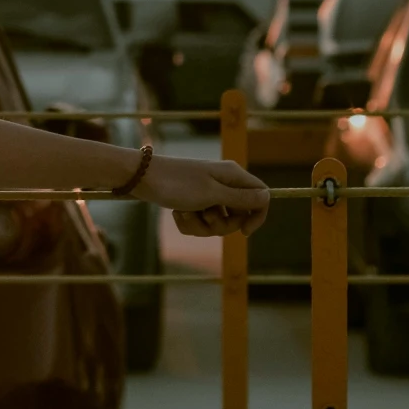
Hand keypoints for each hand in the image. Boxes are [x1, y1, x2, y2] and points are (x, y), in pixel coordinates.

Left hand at [141, 155, 269, 237]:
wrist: (141, 178)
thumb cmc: (177, 184)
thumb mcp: (212, 194)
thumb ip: (241, 198)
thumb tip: (267, 196)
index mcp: (232, 175)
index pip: (261, 197)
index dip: (256, 217)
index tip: (244, 232)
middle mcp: (222, 183)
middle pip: (238, 215)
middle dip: (221, 224)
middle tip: (204, 215)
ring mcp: (207, 194)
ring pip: (217, 222)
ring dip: (201, 224)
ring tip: (185, 212)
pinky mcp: (192, 202)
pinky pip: (200, 223)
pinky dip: (189, 222)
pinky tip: (176, 212)